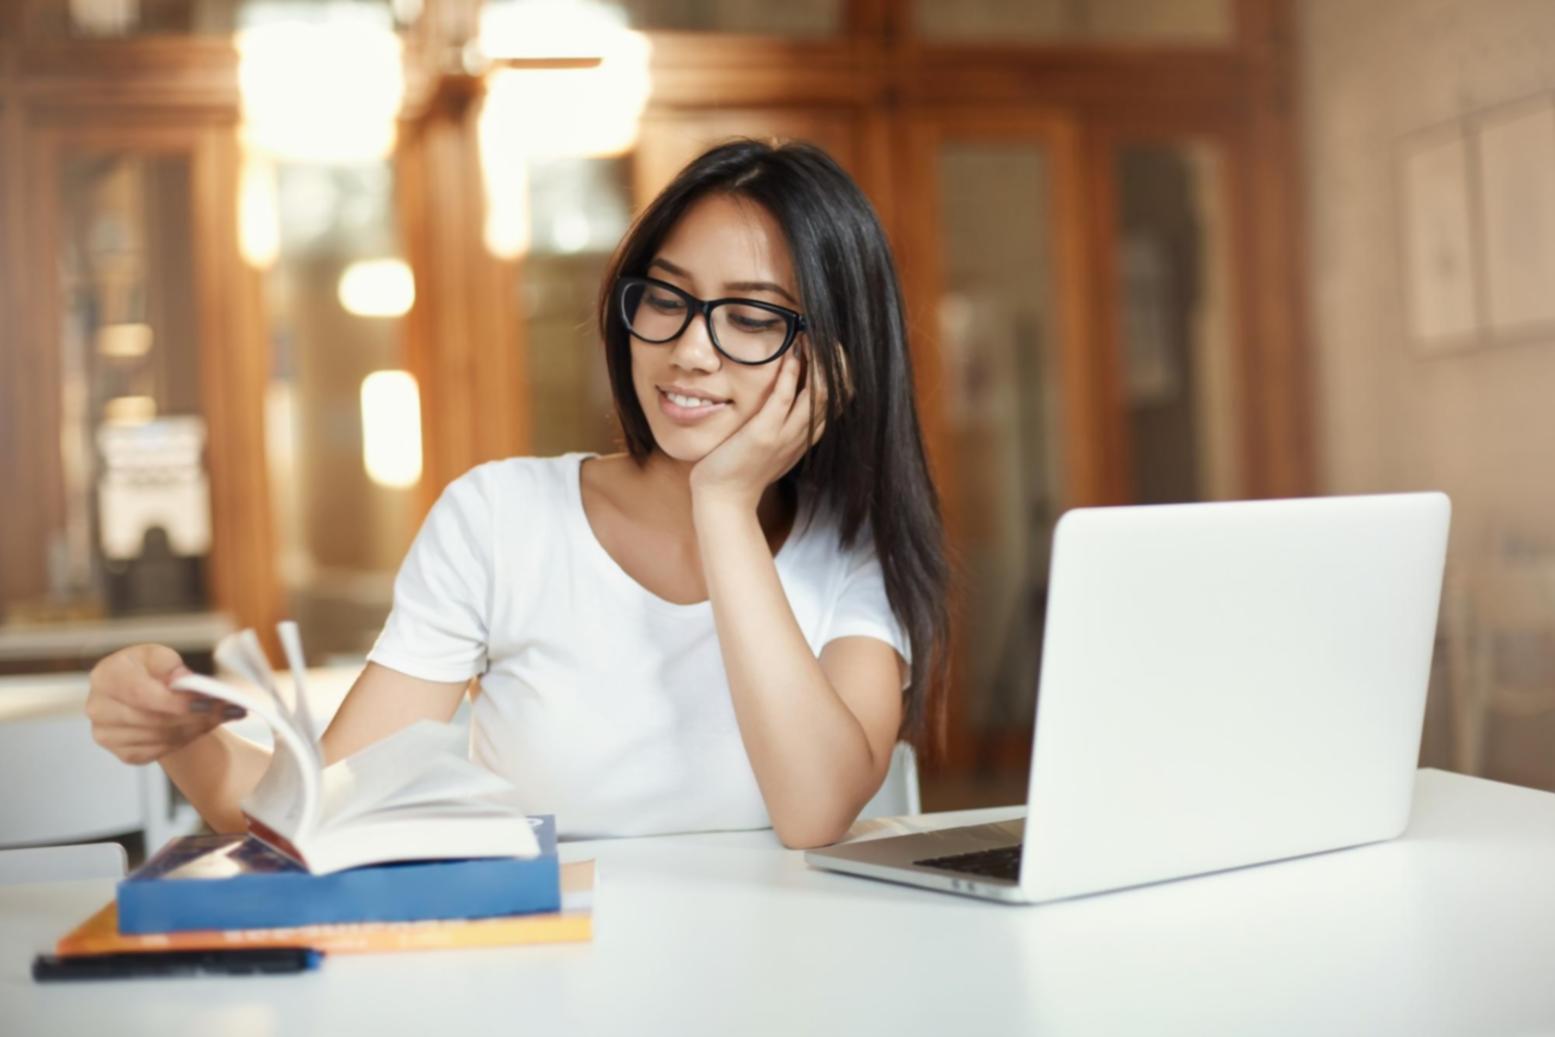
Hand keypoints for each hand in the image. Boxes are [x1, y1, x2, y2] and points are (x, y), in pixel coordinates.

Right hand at [86, 645, 243, 765]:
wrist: (144, 693)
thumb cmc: (151, 670)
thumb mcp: (160, 657)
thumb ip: (170, 665)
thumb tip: (182, 681)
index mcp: (105, 676)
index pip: (142, 694)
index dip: (177, 702)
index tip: (210, 703)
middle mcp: (98, 707)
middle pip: (154, 719)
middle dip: (196, 716)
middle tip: (230, 710)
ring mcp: (106, 734)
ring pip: (161, 737)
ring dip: (196, 728)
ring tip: (221, 715)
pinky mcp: (122, 752)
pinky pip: (160, 751)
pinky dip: (185, 740)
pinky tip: (201, 726)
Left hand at [689, 349, 826, 511]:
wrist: (725, 500)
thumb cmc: (742, 470)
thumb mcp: (772, 446)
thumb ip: (783, 423)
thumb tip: (786, 396)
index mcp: (806, 436)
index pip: (837, 399)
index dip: (840, 372)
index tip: (829, 348)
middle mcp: (803, 435)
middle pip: (835, 392)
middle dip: (835, 360)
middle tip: (825, 334)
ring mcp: (785, 435)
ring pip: (818, 393)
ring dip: (817, 361)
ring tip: (811, 335)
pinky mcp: (764, 434)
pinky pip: (784, 398)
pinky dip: (791, 373)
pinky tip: (791, 354)